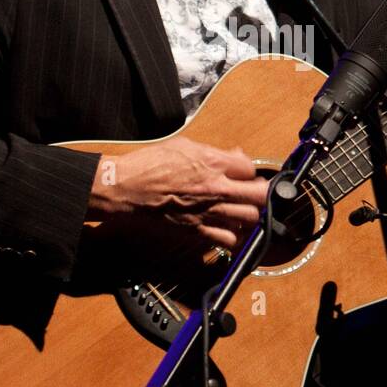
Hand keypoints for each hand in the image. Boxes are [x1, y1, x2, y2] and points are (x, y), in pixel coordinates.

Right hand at [85, 137, 269, 265]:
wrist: (125, 189)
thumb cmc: (148, 166)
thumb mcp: (183, 146)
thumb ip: (213, 152)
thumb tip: (234, 156)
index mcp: (212, 163)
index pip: (250, 168)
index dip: (249, 171)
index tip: (245, 175)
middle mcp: (216, 188)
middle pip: (259, 195)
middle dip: (260, 194)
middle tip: (254, 194)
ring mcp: (209, 211)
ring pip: (250, 219)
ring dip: (249, 215)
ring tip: (242, 211)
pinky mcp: (198, 231)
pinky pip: (230, 240)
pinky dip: (234, 237)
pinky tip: (229, 229)